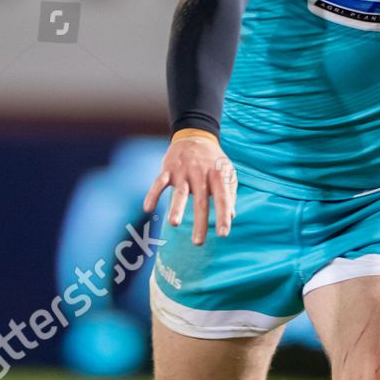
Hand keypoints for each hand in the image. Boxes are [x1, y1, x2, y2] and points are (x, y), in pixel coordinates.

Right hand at [143, 130, 235, 245]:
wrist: (195, 136)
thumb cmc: (214, 161)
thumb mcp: (228, 173)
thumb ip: (230, 193)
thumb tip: (231, 215)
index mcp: (218, 176)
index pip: (223, 199)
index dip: (223, 216)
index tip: (223, 234)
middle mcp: (201, 174)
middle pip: (201, 201)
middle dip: (200, 222)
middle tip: (198, 242)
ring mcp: (183, 171)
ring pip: (180, 192)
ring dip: (176, 208)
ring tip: (174, 224)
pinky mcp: (168, 169)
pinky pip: (158, 183)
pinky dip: (152, 195)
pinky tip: (148, 209)